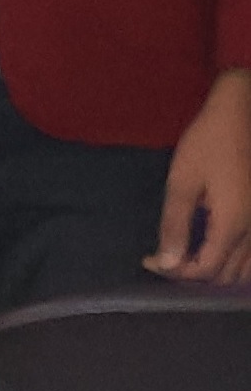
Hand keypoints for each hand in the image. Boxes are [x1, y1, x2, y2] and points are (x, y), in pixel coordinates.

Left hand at [150, 69, 250, 283]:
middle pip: (226, 275)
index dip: (174, 272)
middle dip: (193, 275)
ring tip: (186, 257)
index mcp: (233, 225)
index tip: (149, 260)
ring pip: (245, 270)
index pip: (205, 270)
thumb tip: (166, 262)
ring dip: (216, 272)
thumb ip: (174, 224)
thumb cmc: (209, 143)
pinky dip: (233, 261)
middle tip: (165, 259)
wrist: (241, 115)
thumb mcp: (182, 182)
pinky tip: (211, 248)